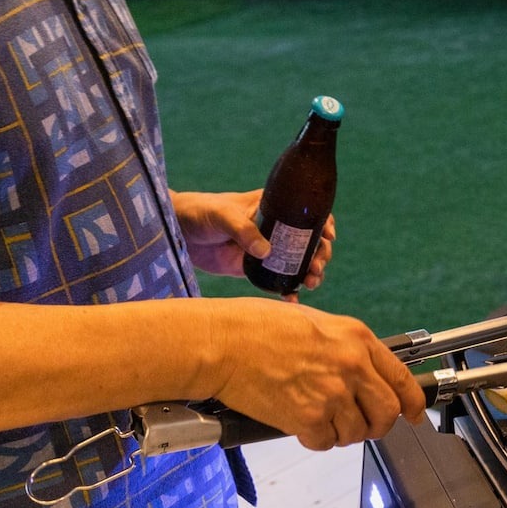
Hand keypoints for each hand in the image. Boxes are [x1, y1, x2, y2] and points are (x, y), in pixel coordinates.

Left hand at [170, 189, 335, 299]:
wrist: (177, 233)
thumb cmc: (200, 212)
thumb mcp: (222, 215)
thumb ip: (243, 230)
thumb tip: (266, 252)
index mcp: (273, 207)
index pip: (307, 211)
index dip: (324, 223)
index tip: (328, 236)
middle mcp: (276, 229)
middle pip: (310, 242)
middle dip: (321, 255)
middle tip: (317, 267)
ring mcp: (269, 250)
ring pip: (300, 263)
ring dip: (311, 273)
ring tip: (312, 282)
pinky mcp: (257, 270)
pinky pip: (279, 281)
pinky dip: (289, 291)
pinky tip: (293, 300)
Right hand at [206, 299, 425, 449]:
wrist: (220, 343)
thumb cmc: (255, 327)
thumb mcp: (315, 322)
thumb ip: (346, 348)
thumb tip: (362, 371)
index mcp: (357, 339)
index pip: (402, 379)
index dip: (414, 403)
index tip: (415, 414)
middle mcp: (351, 367)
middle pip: (387, 413)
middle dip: (379, 425)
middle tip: (364, 426)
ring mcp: (331, 395)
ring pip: (357, 432)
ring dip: (343, 433)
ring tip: (321, 418)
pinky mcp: (308, 419)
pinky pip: (326, 442)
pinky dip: (316, 439)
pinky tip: (300, 423)